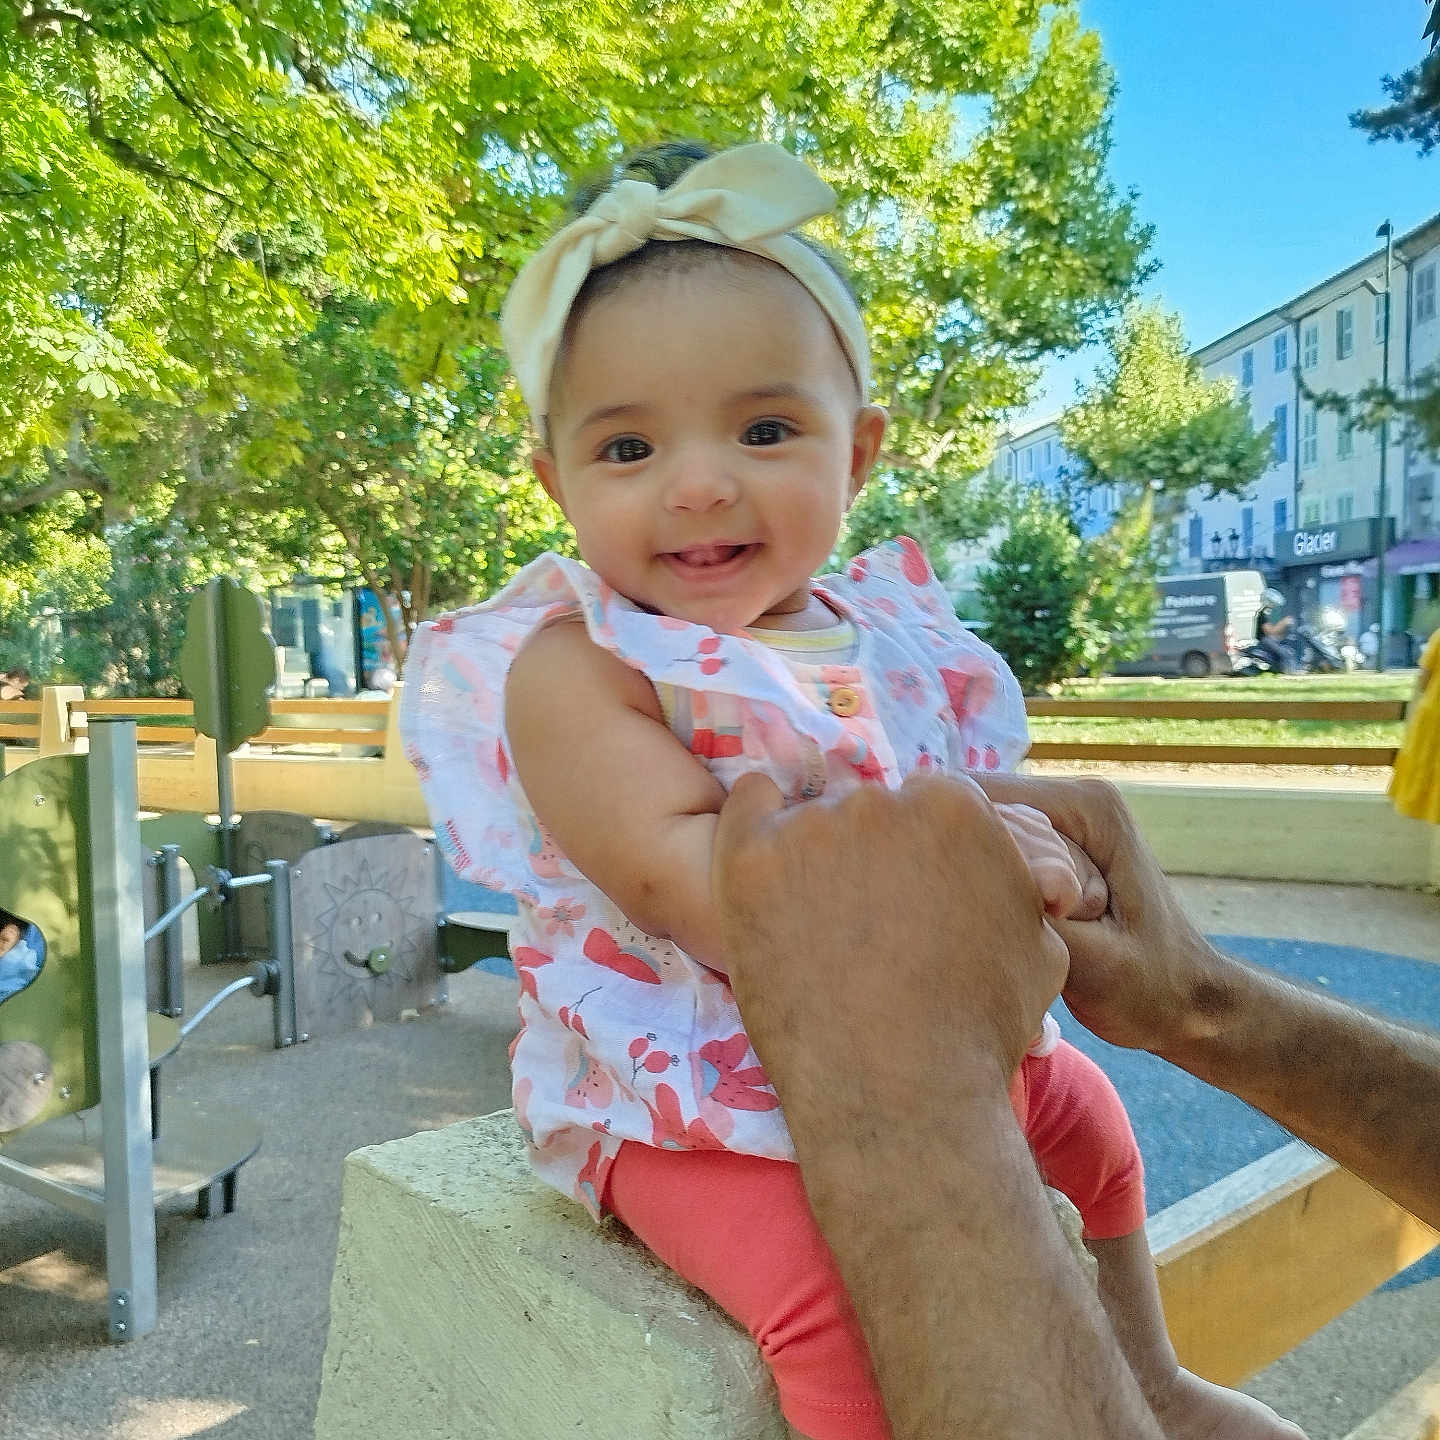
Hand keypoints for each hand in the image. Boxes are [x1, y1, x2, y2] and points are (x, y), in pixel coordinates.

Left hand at [713, 771, 1068, 1099]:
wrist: (900, 1096)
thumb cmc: (977, 1032)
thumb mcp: (1039, 946)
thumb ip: (1022, 883)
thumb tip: (1035, 868)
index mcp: (958, 806)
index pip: (928, 806)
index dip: (920, 858)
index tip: (905, 903)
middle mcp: (885, 800)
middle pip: (869, 811)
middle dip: (869, 858)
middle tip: (861, 926)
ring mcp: (814, 826)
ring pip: (810, 820)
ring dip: (813, 860)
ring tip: (815, 933)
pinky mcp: (752, 857)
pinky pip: (748, 806)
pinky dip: (753, 822)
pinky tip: (764, 869)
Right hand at [975, 774, 1227, 1056]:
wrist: (1189, 1005)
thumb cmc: (1149, 991)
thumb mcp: (1090, 961)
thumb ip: (1031, 911)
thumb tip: (967, 875)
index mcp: (1087, 806)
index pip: (976, 796)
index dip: (950, 845)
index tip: (954, 903)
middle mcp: (1072, 799)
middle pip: (971, 812)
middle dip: (961, 865)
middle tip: (989, 926)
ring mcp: (1061, 822)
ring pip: (975, 835)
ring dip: (972, 880)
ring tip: (1002, 930)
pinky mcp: (1051, 846)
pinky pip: (991, 854)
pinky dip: (984, 888)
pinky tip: (1002, 928)